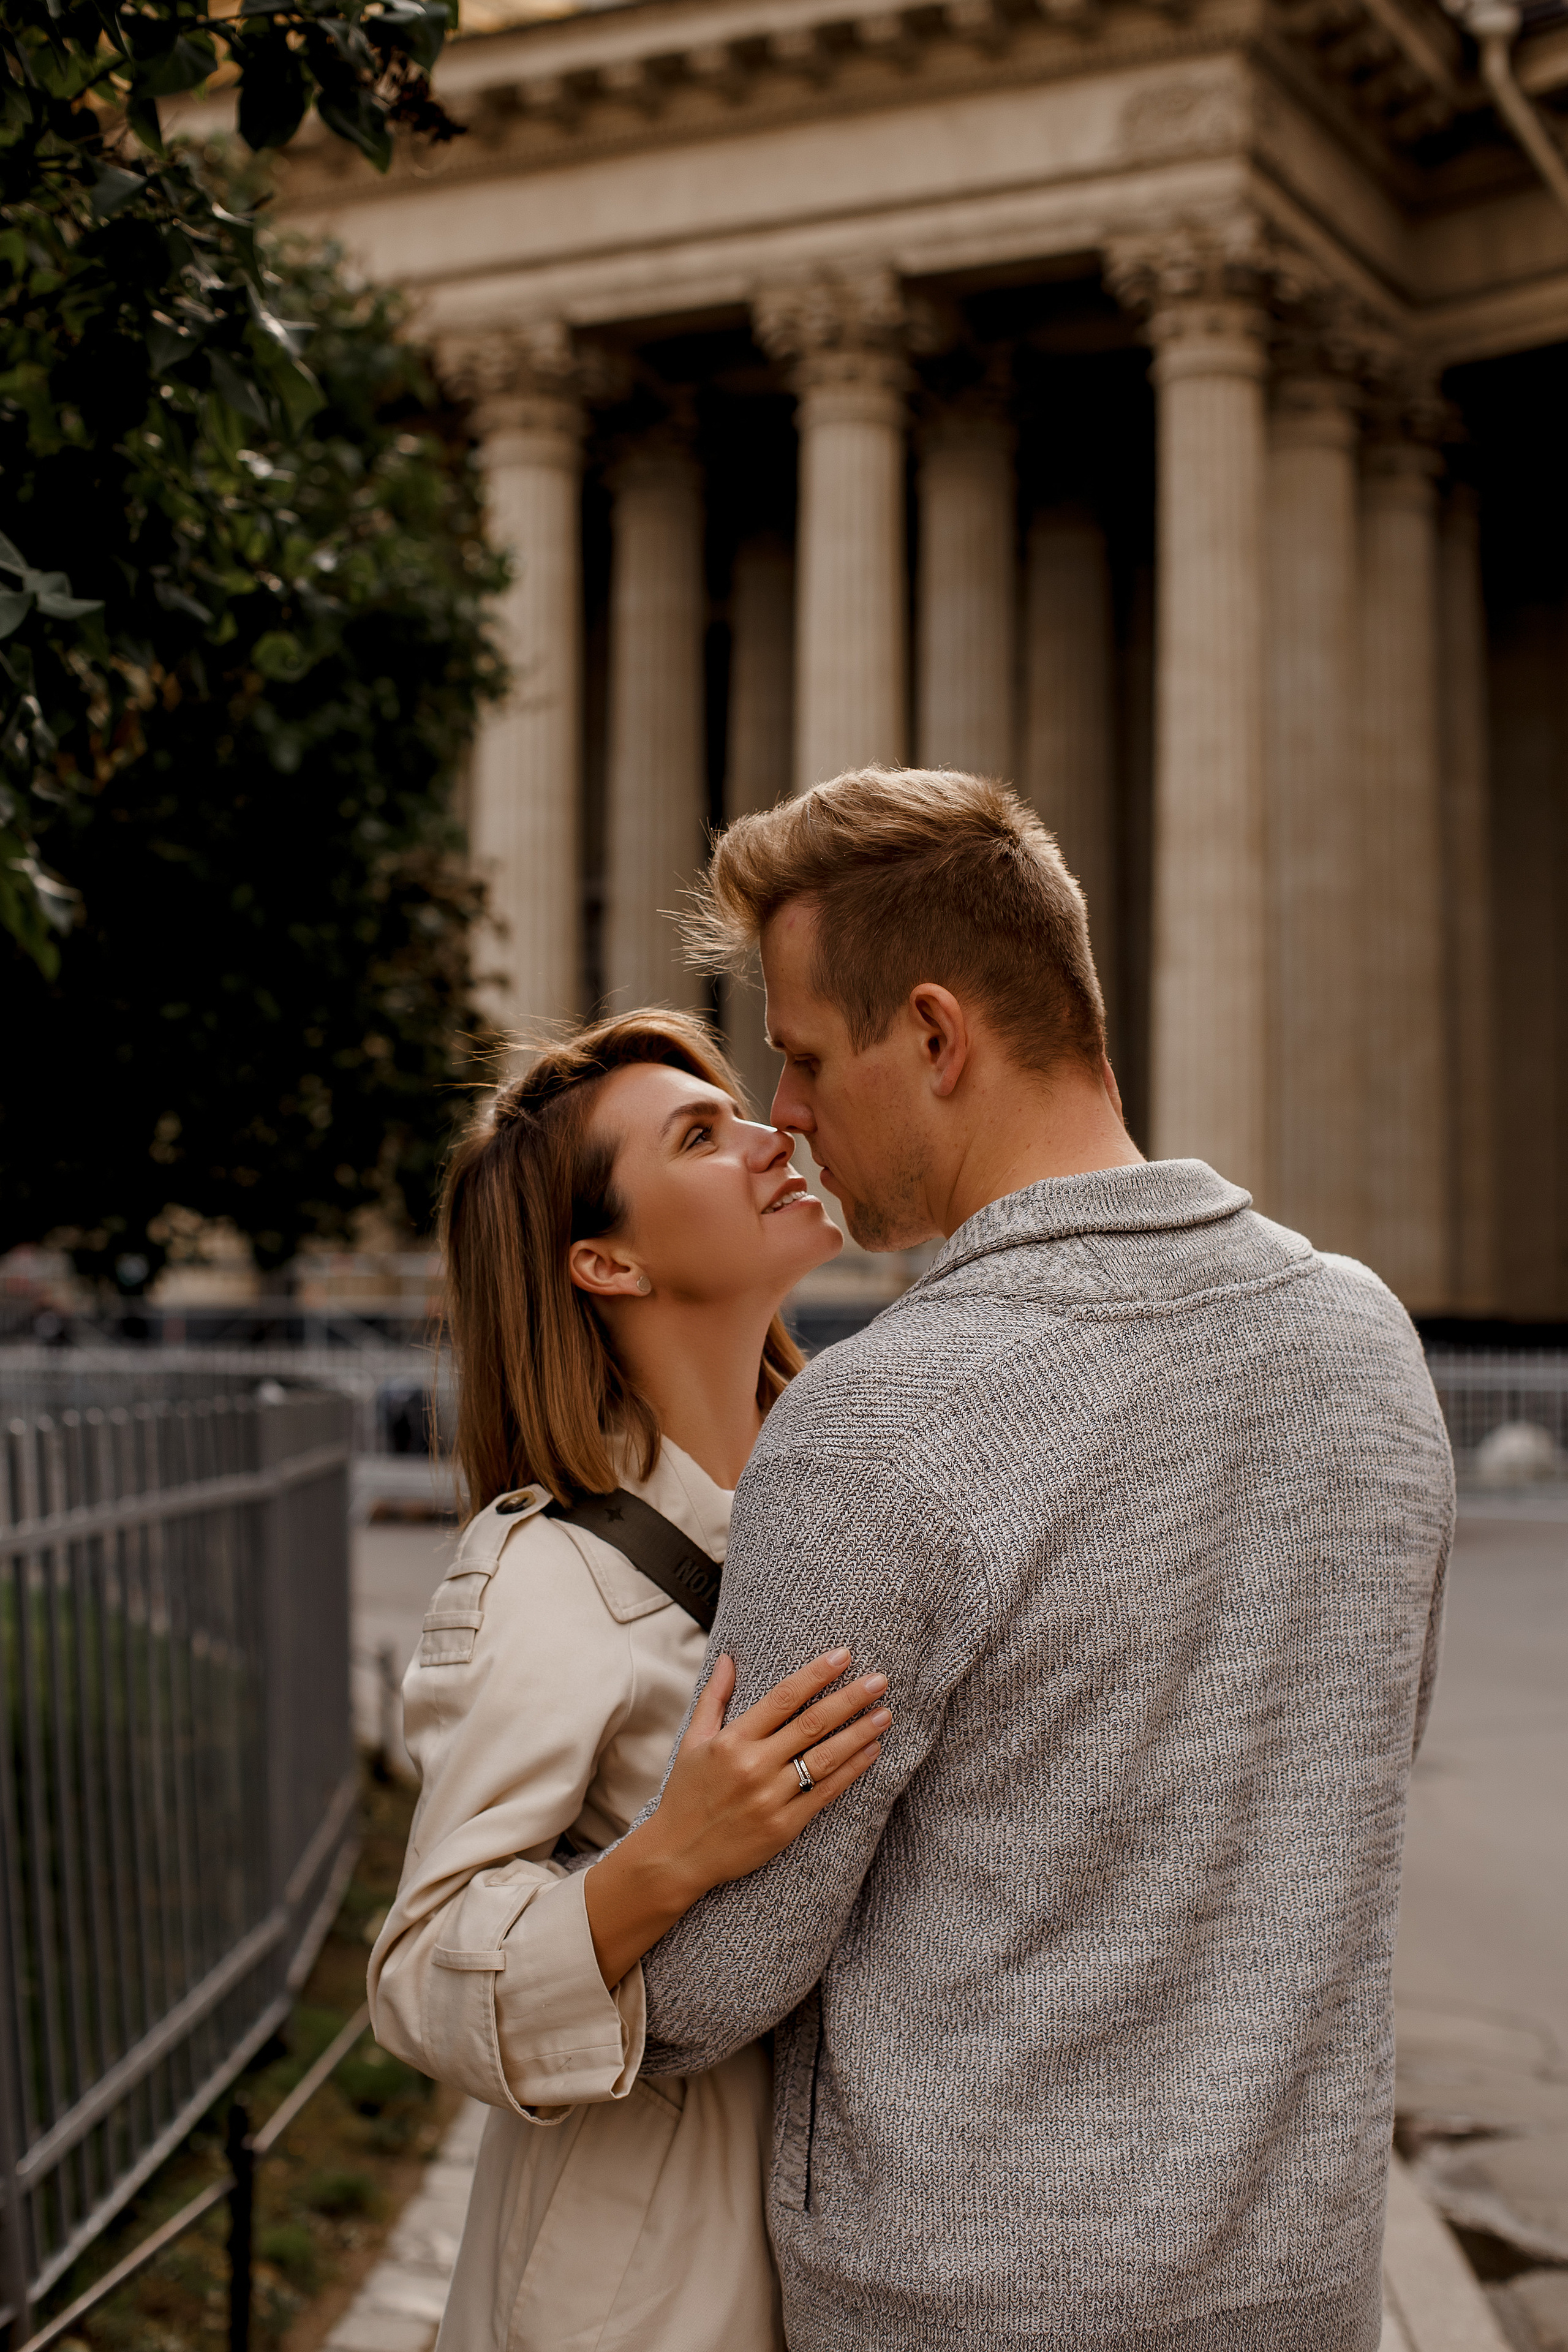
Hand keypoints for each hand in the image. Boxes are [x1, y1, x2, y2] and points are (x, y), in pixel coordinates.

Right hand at [583, 1648, 889, 1989]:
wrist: (678, 1855)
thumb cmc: (685, 1794)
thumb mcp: (692, 1741)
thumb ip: (714, 1698)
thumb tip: (729, 1658)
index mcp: (732, 1741)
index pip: (783, 1698)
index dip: (816, 1674)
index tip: (844, 1656)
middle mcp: (754, 1766)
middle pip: (812, 1724)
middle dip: (850, 1699)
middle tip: (880, 1680)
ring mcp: (771, 1798)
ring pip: (825, 1758)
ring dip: (859, 1733)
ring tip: (885, 1714)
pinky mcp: (785, 1826)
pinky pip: (825, 1792)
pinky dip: (852, 1770)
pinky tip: (872, 1752)